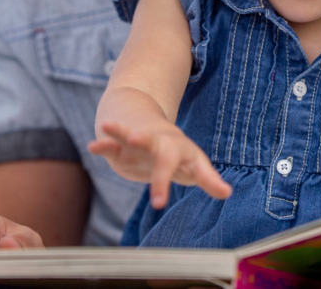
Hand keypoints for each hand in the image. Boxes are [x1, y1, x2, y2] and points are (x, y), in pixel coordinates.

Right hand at [88, 120, 231, 207]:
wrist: (150, 129)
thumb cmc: (176, 154)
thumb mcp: (193, 165)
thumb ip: (207, 178)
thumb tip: (227, 192)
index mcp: (181, 150)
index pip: (195, 166)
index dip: (205, 179)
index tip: (219, 192)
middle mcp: (161, 143)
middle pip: (161, 152)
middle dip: (160, 174)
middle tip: (156, 194)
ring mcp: (139, 142)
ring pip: (131, 136)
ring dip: (122, 132)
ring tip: (107, 126)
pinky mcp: (120, 147)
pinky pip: (111, 145)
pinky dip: (103, 145)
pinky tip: (93, 146)